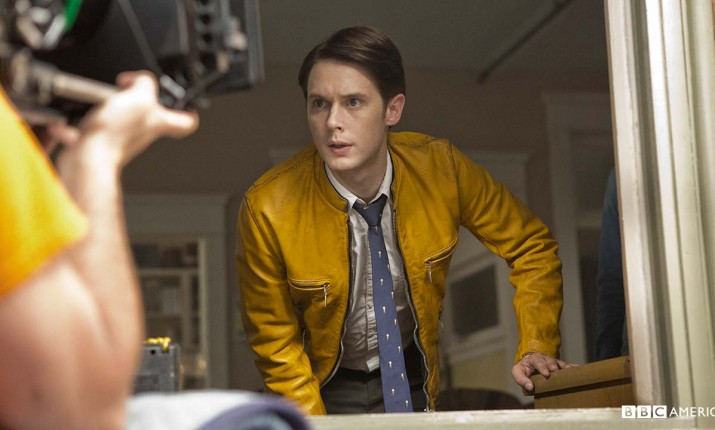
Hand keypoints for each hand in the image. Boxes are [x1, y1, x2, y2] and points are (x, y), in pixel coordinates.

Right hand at [47, 71, 198, 167]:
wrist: (87, 156)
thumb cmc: (115, 136)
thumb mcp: (140, 97)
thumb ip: (145, 83)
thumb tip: (137, 80)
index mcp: (159, 123)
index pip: (186, 122)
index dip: (188, 112)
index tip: (185, 104)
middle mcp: (143, 133)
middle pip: (151, 116)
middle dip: (139, 99)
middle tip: (129, 89)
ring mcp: (122, 139)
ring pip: (122, 119)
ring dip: (111, 105)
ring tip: (105, 97)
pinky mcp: (101, 142)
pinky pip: (94, 126)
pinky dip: (85, 118)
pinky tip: (82, 111)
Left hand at [511, 352, 575, 391]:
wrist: (530, 364)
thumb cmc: (524, 369)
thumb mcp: (517, 372)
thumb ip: (521, 379)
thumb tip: (529, 387)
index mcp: (534, 359)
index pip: (538, 361)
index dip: (542, 367)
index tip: (546, 374)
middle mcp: (546, 359)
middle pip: (550, 360)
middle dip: (553, 365)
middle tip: (555, 371)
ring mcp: (554, 362)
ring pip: (561, 363)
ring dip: (565, 367)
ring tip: (572, 371)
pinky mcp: (560, 367)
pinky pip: (568, 366)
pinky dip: (574, 368)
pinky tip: (581, 369)